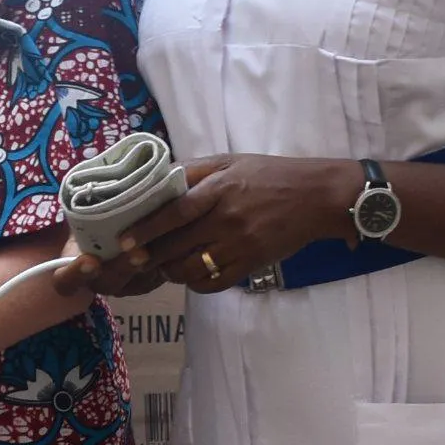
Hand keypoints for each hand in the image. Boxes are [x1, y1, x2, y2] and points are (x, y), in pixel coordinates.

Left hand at [87, 155, 360, 297]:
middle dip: (150, 256)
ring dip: (172, 271)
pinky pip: (216, 282)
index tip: (124, 240)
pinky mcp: (253, 263)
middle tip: (132, 259)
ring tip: (162, 266)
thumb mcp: (232, 161)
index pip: (175, 212)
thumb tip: (158, 177)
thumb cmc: (272, 175)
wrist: (319, 197)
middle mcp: (228, 218)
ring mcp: (241, 244)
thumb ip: (195, 170)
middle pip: (179, 244)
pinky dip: (197, 283)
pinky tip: (190, 275)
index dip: (147, 229)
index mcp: (221, 188)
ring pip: (194, 268)